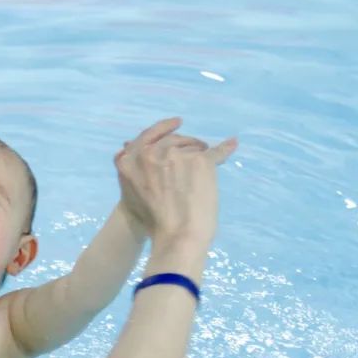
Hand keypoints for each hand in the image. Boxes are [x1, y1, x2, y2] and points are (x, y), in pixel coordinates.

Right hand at [114, 118, 236, 245]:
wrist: (177, 234)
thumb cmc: (153, 220)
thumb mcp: (131, 191)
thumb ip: (133, 167)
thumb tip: (127, 144)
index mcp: (128, 161)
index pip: (148, 136)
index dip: (163, 128)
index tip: (177, 123)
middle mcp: (150, 154)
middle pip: (173, 139)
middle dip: (185, 143)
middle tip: (196, 149)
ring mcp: (175, 155)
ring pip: (193, 145)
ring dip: (200, 152)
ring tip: (204, 168)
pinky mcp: (199, 160)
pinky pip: (215, 152)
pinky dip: (224, 150)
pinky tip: (231, 145)